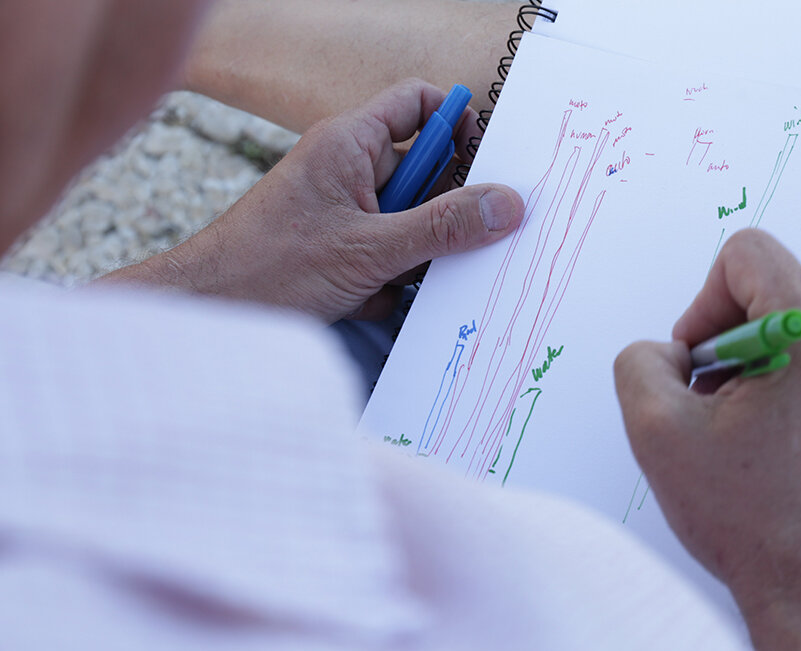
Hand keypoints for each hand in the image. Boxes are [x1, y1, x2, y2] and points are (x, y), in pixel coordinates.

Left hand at [99, 78, 523, 321]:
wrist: (209, 313)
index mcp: (351, 143)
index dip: (455, 124)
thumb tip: (507, 205)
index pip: (417, 103)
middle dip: (441, 212)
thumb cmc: (269, 267)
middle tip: (457, 241)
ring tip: (397, 279)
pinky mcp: (339, 251)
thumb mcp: (371, 248)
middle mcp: (348, 170)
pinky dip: (388, 282)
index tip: (483, 163)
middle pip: (423, 172)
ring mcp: (343, 212)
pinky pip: (387, 256)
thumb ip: (443, 227)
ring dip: (413, 257)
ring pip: (408, 223)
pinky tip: (369, 301)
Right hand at [614, 230, 800, 650]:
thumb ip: (641, 361)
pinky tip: (787, 455)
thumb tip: (668, 351)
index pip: (749, 253)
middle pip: (780, 294)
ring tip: (752, 441)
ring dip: (767, 371)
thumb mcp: (659, 435)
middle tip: (715, 412)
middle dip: (733, 345)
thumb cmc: (759, 528)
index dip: (703, 302)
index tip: (699, 363)